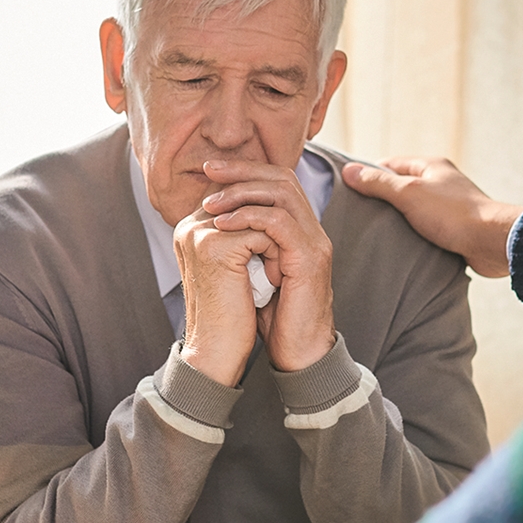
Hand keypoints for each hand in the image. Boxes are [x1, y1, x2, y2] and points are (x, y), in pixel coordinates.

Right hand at [174, 206, 273, 386]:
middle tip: (280, 261)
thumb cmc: (229, 315)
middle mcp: (189, 226)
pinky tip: (272, 281)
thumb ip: (239, 235)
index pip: (236, 197)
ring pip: (259, 215)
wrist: (216, 353)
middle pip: (248, 200)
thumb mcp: (234, 266)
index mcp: (190, 228)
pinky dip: (276, 255)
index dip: (265, 219)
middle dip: (272, 227)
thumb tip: (270, 208)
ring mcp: (200, 234)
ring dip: (277, 242)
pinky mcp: (216, 246)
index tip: (276, 250)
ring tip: (274, 274)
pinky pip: (263, 232)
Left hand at [200, 159, 335, 372]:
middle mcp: (312, 230)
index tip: (210, 171)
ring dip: (241, 192)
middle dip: (241, 170)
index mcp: (299, 230)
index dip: (244, 170)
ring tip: (210, 204)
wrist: (298, 352)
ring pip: (282, 193)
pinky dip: (249, 217)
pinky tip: (224, 225)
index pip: (277, 181)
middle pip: (281, 177)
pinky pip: (280, 222)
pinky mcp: (310, 259)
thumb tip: (212, 221)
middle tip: (208, 172)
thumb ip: (244, 244)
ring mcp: (314, 243)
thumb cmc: (274, 317)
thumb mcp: (253, 271)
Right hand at [340, 157, 516, 277]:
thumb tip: (349, 171)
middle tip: (360, 215)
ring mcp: (449, 206)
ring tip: (377, 233)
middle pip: (402, 187)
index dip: (369, 174)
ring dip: (399, 221)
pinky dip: (414, 235)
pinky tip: (402, 246)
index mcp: (432, 166)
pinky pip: (427, 228)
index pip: (391, 164)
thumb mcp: (409, 193)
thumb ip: (379, 183)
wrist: (491, 243)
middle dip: (383, 200)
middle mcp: (441, 182)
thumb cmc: (454, 214)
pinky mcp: (455, 228)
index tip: (350, 190)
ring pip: (414, 210)